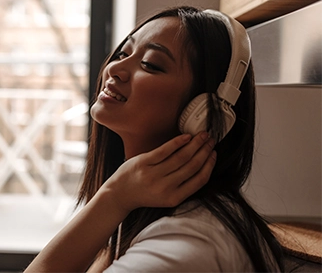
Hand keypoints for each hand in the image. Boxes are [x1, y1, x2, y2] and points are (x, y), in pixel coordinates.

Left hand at [100, 132, 215, 213]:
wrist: (120, 194)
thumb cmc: (144, 193)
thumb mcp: (166, 196)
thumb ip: (182, 185)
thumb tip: (202, 164)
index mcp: (174, 197)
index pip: (199, 179)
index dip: (209, 164)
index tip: (214, 154)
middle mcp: (165, 187)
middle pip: (192, 165)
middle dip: (204, 151)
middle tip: (211, 140)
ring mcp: (153, 174)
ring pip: (181, 156)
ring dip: (195, 144)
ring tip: (202, 136)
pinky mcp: (144, 162)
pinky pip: (165, 150)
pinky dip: (178, 142)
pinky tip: (186, 136)